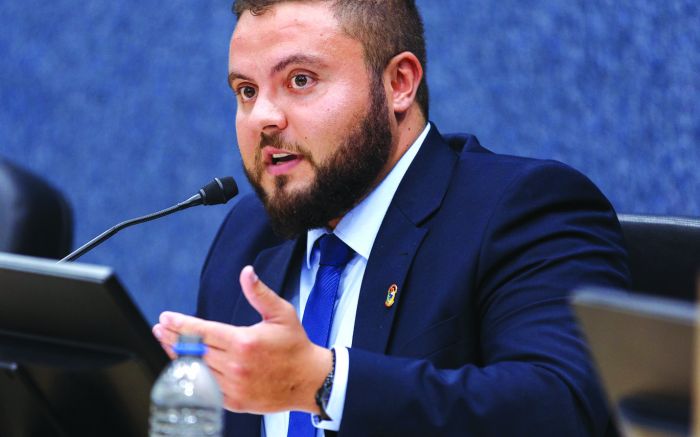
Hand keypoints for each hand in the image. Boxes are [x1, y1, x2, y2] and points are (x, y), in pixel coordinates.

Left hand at [152, 265, 331, 413]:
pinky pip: (206, 388)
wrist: (309, 380)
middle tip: (161, 328)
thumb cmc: (296, 346)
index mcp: (244, 342)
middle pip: (194, 349)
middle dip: (173, 336)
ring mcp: (234, 386)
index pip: (202, 331)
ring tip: (168, 342)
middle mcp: (236, 365)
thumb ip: (259, 293)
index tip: (166, 317)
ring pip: (197, 369)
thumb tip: (246, 272)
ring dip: (179, 355)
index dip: (181, 323)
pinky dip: (193, 375)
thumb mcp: (281, 313)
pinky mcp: (234, 402)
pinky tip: (186, 364)